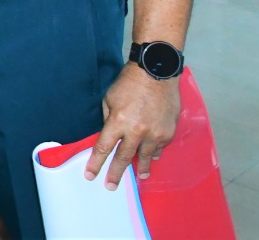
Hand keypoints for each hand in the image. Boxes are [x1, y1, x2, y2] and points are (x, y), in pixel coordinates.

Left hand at [83, 64, 180, 188]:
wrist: (156, 72)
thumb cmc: (129, 83)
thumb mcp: (110, 99)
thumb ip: (108, 118)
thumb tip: (109, 134)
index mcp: (118, 122)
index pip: (104, 148)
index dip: (96, 163)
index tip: (90, 175)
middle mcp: (136, 131)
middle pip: (124, 158)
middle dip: (116, 173)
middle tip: (110, 186)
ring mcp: (154, 134)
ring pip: (146, 157)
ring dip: (142, 168)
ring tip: (140, 177)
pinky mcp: (168, 133)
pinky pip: (159, 147)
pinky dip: (155, 152)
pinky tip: (153, 156)